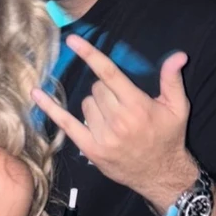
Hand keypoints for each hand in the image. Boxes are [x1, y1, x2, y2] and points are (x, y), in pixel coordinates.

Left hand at [31, 34, 195, 210]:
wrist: (162, 175)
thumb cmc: (168, 137)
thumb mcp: (177, 108)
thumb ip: (172, 80)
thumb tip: (178, 55)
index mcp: (137, 106)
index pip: (109, 73)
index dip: (90, 54)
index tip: (73, 39)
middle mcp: (118, 121)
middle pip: (97, 88)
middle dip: (106, 89)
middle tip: (121, 102)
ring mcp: (103, 136)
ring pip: (85, 103)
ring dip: (95, 104)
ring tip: (114, 118)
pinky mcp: (91, 149)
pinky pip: (66, 124)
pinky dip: (51, 108)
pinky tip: (36, 93)